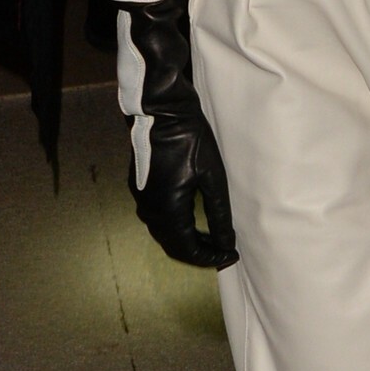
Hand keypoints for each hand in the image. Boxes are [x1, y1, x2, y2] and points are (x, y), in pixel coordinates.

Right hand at [131, 103, 238, 269]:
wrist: (162, 113)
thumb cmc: (191, 141)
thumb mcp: (213, 178)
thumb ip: (218, 214)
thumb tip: (227, 243)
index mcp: (167, 210)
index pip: (187, 249)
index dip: (210, 258)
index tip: (231, 257)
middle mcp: (149, 210)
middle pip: (173, 246)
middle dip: (199, 252)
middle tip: (224, 250)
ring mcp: (140, 200)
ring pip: (163, 234)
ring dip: (186, 240)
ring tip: (213, 237)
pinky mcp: (138, 190)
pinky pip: (157, 219)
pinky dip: (175, 227)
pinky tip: (193, 219)